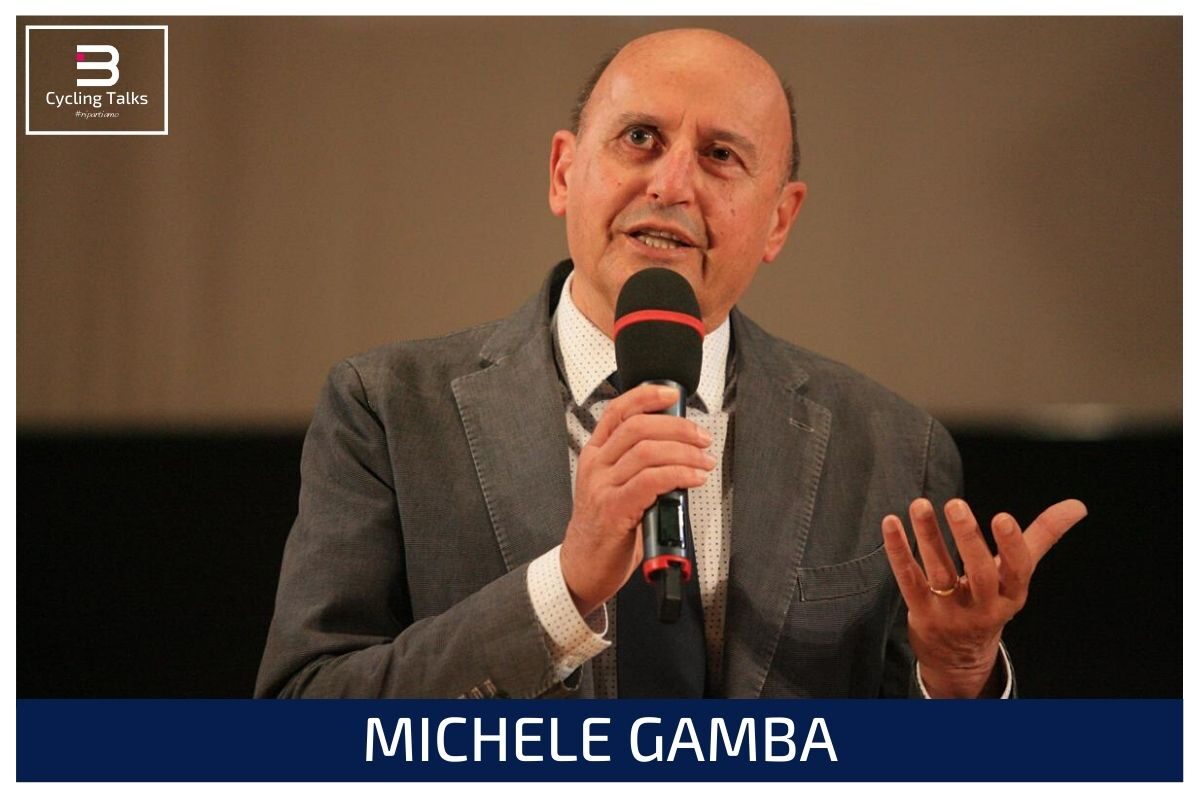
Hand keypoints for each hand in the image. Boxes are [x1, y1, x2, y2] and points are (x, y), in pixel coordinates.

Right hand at [560, 384, 715, 615]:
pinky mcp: (613, 510)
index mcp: (595, 455)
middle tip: (702, 438)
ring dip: (685, 453)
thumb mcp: (614, 487)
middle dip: (678, 427)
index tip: (672, 394)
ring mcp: (602, 487)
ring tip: (704, 462)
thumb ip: (637, 467)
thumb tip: (679, 449)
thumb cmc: (604, 529)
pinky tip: (693, 478)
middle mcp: (596, 466)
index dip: (646, 396)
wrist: (582, 568)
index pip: (618, 411)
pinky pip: (650, 481)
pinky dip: (678, 475)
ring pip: (648, 451)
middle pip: (639, 427)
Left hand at [881, 496, 1086, 697]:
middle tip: (956, 504)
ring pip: (939, 572)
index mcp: (1012, 595)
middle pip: (978, 573)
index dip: (1011, 545)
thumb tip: (1077, 505)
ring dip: (928, 536)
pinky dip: (898, 551)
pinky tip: (891, 523)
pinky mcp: (921, 613)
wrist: (960, 657)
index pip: (1017, 570)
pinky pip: (908, 580)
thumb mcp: (1017, 574)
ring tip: (920, 504)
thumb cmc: (991, 600)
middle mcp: (984, 606)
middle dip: (968, 539)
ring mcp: (951, 612)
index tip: (1003, 516)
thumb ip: (1042, 536)